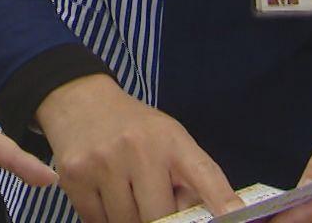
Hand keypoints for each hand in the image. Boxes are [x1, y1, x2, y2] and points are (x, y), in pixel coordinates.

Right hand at [37, 74, 240, 222]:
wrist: (80, 100)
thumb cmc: (134, 127)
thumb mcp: (169, 139)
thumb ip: (188, 178)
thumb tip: (199, 219)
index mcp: (171, 139)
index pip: (203, 174)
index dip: (222, 201)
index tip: (237, 216)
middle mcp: (138, 148)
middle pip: (159, 216)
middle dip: (158, 219)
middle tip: (152, 203)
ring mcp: (103, 163)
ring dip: (129, 219)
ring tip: (126, 194)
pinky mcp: (74, 176)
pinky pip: (97, 222)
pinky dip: (104, 219)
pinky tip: (105, 195)